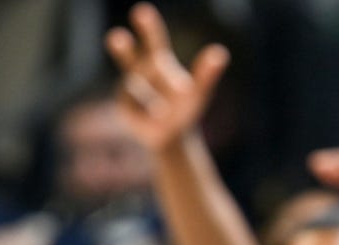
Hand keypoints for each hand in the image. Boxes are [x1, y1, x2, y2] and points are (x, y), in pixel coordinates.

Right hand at [105, 2, 229, 151]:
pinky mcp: (123, 105)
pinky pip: (136, 103)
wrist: (171, 138)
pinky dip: (148, 109)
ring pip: (137, 84)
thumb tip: (220, 51)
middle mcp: (141, 72)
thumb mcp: (199, 93)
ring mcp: (129, 88)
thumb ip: (206, 74)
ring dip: (153, 97)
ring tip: (162, 109)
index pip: (154, 42)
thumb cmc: (185, 110)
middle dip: (123, 47)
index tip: (142, 10)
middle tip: (118, 37)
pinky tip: (152, 116)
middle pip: (131, 56)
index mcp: (159, 63)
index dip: (149, 27)